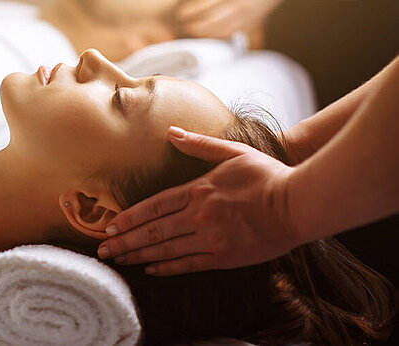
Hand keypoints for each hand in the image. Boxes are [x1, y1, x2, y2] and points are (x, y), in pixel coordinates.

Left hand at [96, 126, 299, 275]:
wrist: (299, 203)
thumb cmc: (267, 175)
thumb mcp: (232, 152)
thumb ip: (199, 145)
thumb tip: (171, 131)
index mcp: (197, 190)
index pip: (153, 206)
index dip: (129, 217)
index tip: (110, 226)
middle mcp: (198, 216)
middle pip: (152, 231)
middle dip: (124, 241)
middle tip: (102, 250)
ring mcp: (210, 238)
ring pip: (165, 249)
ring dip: (138, 255)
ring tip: (118, 261)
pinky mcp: (224, 256)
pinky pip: (189, 264)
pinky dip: (167, 267)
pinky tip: (150, 270)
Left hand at [177, 0, 294, 37]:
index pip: (206, 5)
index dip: (191, 11)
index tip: (179, 14)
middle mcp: (240, 5)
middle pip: (212, 22)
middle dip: (195, 26)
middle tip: (181, 27)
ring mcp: (247, 15)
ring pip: (222, 30)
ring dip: (205, 33)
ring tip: (192, 32)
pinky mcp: (253, 21)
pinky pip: (233, 33)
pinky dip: (219, 36)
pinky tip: (210, 34)